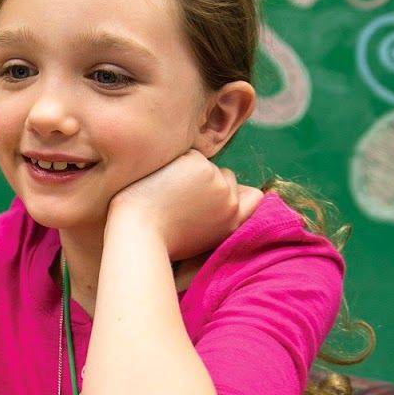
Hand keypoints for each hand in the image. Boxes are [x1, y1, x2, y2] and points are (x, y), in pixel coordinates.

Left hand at [107, 151, 260, 260]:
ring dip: (187, 171)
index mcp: (232, 222)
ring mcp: (217, 181)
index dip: (242, 191)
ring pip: (204, 164)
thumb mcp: (199, 237)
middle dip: (207, 180)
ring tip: (164, 193)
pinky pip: (187, 155)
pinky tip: (158, 182)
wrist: (139, 234)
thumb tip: (220, 199)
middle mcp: (230, 201)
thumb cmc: (160, 239)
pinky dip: (173, 163)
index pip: (254, 198)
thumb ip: (216, 218)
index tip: (225, 191)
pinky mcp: (199, 165)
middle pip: (225, 175)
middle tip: (177, 197)